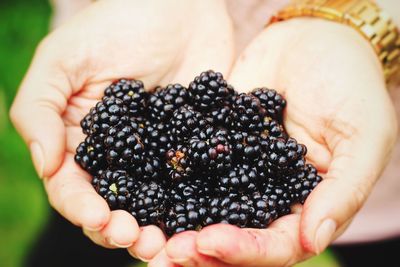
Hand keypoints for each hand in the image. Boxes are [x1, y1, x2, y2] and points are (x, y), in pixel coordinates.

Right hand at [10, 0, 232, 261]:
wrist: (179, 5)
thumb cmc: (116, 23)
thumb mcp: (63, 59)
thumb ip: (39, 110)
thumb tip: (45, 166)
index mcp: (81, 139)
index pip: (74, 186)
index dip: (85, 208)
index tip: (105, 221)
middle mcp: (119, 154)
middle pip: (114, 205)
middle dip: (121, 229)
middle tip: (141, 242)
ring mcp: (157, 154)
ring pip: (152, 204)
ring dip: (157, 229)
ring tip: (168, 244)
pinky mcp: (191, 147)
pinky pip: (191, 182)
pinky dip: (194, 206)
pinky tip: (202, 220)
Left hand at [159, 18, 397, 265]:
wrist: (316, 41)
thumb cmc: (352, 87)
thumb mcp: (363, 138)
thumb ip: (342, 190)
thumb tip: (314, 240)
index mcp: (306, 204)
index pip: (276, 244)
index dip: (244, 249)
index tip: (207, 242)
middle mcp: (268, 195)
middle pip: (235, 236)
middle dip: (200, 249)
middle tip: (165, 252)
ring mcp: (238, 172)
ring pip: (207, 208)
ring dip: (178, 225)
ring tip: (147, 234)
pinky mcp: (216, 145)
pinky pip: (193, 166)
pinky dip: (170, 181)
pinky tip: (143, 187)